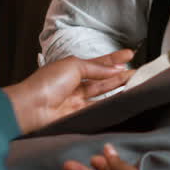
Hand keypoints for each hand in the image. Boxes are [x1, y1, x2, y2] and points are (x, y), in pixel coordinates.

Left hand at [3, 50, 133, 133]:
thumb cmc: (47, 82)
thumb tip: (115, 69)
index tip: (129, 54)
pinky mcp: (79, 115)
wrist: (31, 107)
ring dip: (118, 87)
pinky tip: (122, 99)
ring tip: (135, 82)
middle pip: (103, 78)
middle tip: (138, 71)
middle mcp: (76, 83)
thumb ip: (96, 68)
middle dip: (120, 74)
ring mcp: (77, 100)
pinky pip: (98, 108)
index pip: (98, 62)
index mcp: (73, 68)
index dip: (114, 59)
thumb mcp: (74, 66)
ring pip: (102, 93)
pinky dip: (110, 103)